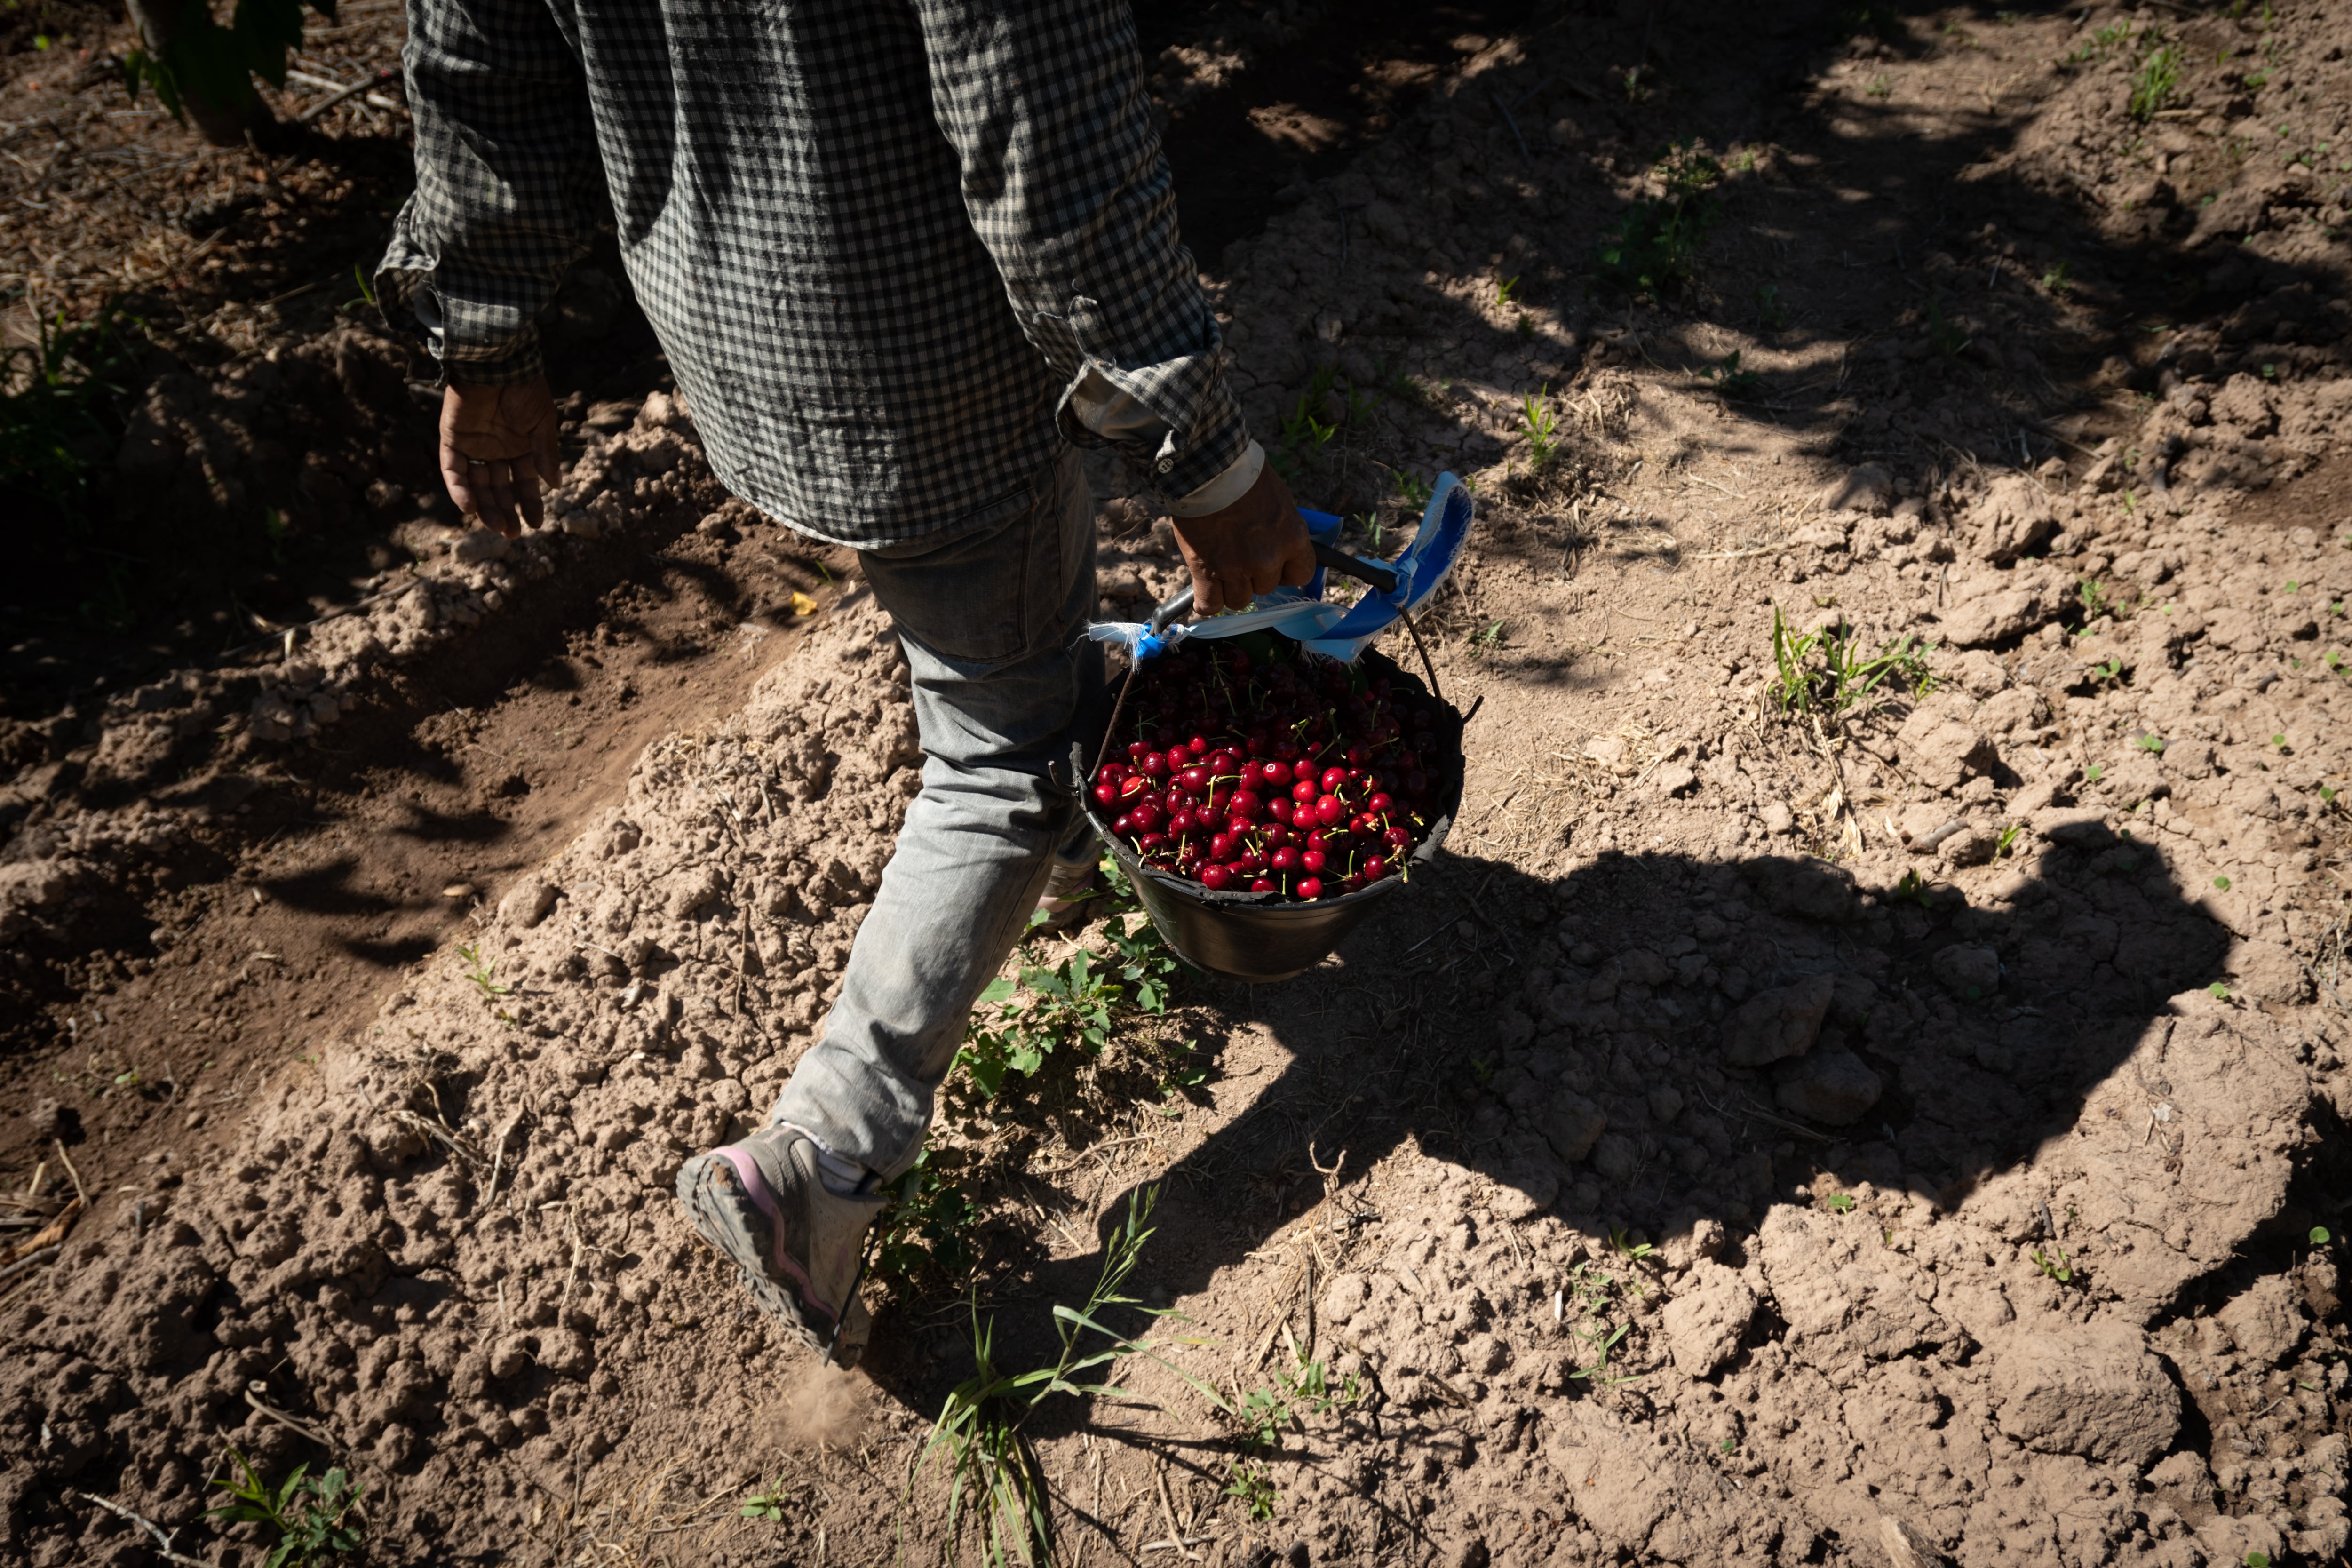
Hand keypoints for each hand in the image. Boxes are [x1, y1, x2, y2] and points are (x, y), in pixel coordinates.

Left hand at [439, 377, 561, 535]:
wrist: (496, 361)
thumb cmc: (524, 389)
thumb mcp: (542, 423)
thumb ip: (545, 453)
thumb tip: (555, 484)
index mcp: (520, 446)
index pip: (524, 481)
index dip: (529, 502)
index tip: (536, 523)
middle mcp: (496, 449)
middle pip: (499, 488)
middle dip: (506, 511)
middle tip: (511, 534)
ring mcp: (473, 446)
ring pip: (477, 485)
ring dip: (485, 507)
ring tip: (496, 526)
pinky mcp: (452, 439)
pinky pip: (453, 470)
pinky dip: (459, 489)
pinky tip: (470, 507)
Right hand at [1169, 463, 1315, 614]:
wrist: (1208, 468)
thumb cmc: (1245, 477)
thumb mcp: (1280, 501)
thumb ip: (1283, 531)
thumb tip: (1281, 551)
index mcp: (1293, 538)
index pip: (1301, 575)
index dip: (1286, 573)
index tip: (1276, 567)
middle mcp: (1268, 559)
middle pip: (1265, 587)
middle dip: (1254, 575)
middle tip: (1240, 553)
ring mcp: (1236, 568)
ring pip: (1238, 599)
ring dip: (1231, 587)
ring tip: (1220, 566)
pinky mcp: (1206, 572)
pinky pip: (1209, 604)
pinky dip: (1206, 601)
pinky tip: (1203, 592)